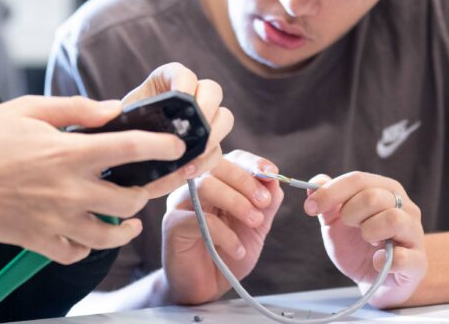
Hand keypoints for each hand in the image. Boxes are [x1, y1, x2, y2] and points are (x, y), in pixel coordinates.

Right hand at [0, 95, 186, 263]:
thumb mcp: (30, 109)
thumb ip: (77, 109)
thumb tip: (114, 109)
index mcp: (68, 153)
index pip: (130, 149)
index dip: (162, 146)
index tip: (178, 146)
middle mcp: (68, 190)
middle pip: (130, 198)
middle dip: (148, 188)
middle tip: (150, 180)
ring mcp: (54, 220)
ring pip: (110, 236)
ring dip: (127, 226)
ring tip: (132, 217)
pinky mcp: (38, 241)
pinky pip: (76, 254)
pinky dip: (88, 245)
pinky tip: (88, 230)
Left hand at [121, 62, 233, 198]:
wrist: (126, 150)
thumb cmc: (123, 128)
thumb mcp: (124, 118)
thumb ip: (134, 117)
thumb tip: (143, 127)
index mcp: (169, 79)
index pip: (184, 74)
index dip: (185, 85)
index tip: (180, 100)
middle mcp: (192, 94)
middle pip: (213, 91)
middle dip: (206, 110)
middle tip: (195, 130)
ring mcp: (204, 118)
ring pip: (224, 118)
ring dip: (213, 136)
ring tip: (195, 154)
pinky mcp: (207, 143)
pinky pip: (218, 149)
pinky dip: (207, 160)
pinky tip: (190, 170)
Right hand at [160, 150, 283, 304]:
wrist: (203, 289)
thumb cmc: (226, 253)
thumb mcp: (255, 227)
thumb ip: (265, 204)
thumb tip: (275, 180)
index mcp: (215, 181)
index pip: (231, 159)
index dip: (252, 162)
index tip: (272, 173)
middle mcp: (195, 185)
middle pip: (216, 166)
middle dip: (245, 180)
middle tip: (264, 202)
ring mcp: (181, 203)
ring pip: (206, 186)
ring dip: (236, 202)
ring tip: (254, 222)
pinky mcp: (173, 225)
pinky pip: (199, 219)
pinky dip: (225, 233)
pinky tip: (238, 249)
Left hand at [304, 171, 426, 308]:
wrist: (372, 280)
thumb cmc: (356, 244)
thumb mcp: (335, 221)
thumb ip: (326, 201)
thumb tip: (315, 183)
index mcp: (385, 189)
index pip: (358, 179)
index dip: (330, 192)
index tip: (310, 207)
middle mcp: (405, 207)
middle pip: (373, 196)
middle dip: (349, 212)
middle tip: (347, 224)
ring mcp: (415, 234)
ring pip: (393, 219)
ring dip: (368, 230)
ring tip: (366, 239)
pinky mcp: (418, 262)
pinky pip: (404, 256)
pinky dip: (384, 259)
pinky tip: (377, 260)